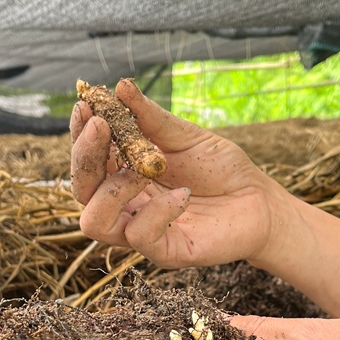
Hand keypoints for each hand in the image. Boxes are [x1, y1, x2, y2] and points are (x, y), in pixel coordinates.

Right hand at [70, 79, 286, 267]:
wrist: (260, 200)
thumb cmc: (221, 169)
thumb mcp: (185, 137)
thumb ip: (152, 118)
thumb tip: (120, 87)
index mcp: (125, 177)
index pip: (88, 162)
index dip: (79, 136)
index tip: (85, 106)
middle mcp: (127, 206)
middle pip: (82, 192)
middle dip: (85, 157)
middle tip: (101, 127)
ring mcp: (143, 231)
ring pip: (95, 223)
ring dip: (112, 190)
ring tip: (144, 168)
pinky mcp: (166, 252)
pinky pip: (140, 236)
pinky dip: (158, 212)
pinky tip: (184, 194)